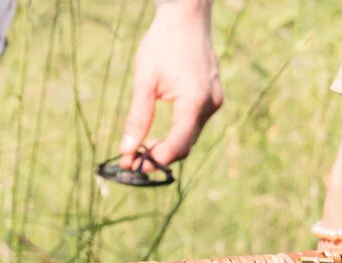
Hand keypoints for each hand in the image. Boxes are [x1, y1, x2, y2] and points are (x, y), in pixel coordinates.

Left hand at [118, 0, 222, 169]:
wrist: (186, 18)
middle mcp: (210, 105)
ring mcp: (214, 102)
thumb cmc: (164, 43)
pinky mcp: (213, 98)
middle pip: (185, 145)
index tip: (133, 166)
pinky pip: (195, 124)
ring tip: (142, 148)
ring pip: (190, 136)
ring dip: (168, 146)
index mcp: (195, 101)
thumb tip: (127, 149)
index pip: (177, 145)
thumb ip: (138, 117)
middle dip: (160, 157)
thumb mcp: (144, 81)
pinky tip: (159, 134)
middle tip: (132, 160)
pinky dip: (178, 133)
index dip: (155, 160)